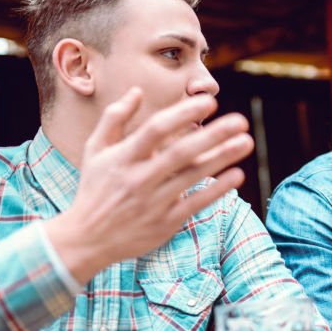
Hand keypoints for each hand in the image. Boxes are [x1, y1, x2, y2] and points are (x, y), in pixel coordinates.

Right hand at [45, 88, 253, 283]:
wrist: (85, 240)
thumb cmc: (94, 188)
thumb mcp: (95, 150)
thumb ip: (115, 118)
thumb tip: (137, 90)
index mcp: (122, 158)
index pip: (155, 130)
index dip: (183, 114)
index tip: (209, 101)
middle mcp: (138, 179)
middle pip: (180, 153)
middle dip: (213, 135)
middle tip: (241, 120)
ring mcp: (153, 202)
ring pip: (192, 176)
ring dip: (222, 158)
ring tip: (246, 142)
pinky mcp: (164, 223)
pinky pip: (195, 203)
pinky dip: (217, 190)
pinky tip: (237, 174)